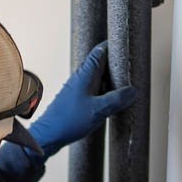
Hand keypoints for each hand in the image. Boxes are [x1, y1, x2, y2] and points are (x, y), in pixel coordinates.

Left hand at [29, 42, 135, 157]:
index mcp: (85, 74)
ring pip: (98, 79)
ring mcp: (78, 89)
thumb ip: (117, 99)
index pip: (100, 51)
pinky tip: (111, 103)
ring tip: (125, 88)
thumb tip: (132, 92)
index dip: (113, 46)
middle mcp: (80, 78)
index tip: (126, 45)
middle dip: (115, 65)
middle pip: (101, 64)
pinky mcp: (77, 100)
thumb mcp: (99, 110)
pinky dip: (104, 93)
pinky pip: (94, 91)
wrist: (49, 135)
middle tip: (130, 70)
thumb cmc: (67, 121)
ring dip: (110, 81)